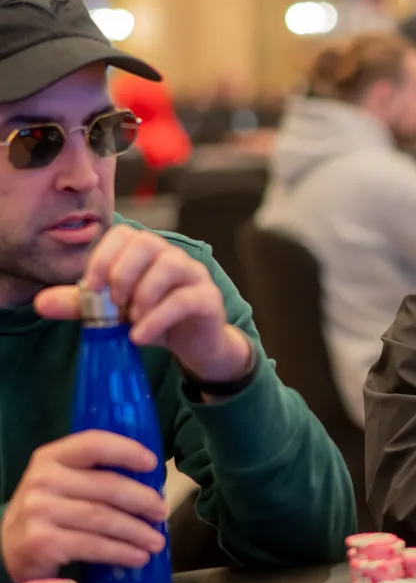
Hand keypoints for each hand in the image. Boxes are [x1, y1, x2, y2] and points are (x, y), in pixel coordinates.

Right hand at [2, 431, 168, 582]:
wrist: (11, 548)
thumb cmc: (51, 510)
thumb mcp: (66, 483)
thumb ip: (97, 474)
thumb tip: (152, 481)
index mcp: (51, 457)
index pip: (94, 444)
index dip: (127, 451)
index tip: (153, 463)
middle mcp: (42, 479)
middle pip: (106, 487)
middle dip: (142, 501)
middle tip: (162, 512)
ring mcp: (38, 511)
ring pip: (103, 518)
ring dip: (136, 531)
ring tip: (156, 541)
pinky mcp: (41, 542)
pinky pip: (92, 545)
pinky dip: (121, 552)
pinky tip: (137, 557)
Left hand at [34, 224, 251, 384]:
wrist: (195, 347)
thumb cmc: (155, 320)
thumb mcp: (114, 313)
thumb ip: (82, 304)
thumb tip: (41, 303)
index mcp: (147, 253)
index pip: (123, 235)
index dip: (103, 257)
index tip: (92, 287)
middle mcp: (172, 256)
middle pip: (147, 243)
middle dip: (123, 273)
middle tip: (113, 303)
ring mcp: (194, 275)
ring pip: (169, 266)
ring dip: (142, 294)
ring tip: (131, 319)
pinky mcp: (208, 299)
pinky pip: (184, 300)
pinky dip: (157, 318)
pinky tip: (140, 335)